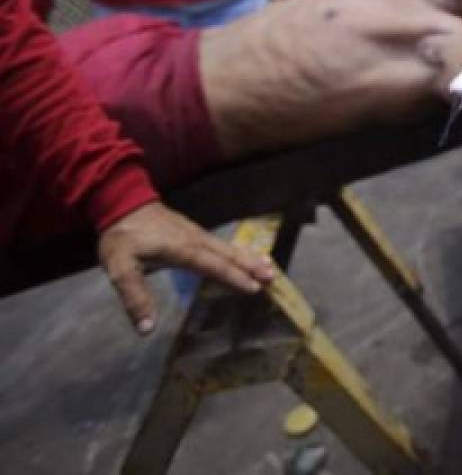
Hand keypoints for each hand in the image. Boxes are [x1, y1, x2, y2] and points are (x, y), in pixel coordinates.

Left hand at [97, 202, 274, 334]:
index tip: (254, 288)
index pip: (213, 264)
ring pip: (228, 247)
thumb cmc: (122, 237)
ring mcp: (196, 233)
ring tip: (269, 267)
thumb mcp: (119, 268)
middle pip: (228, 254)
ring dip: (249, 257)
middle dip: (251, 265)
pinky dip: (239, 251)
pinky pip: (222, 244)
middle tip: (273, 276)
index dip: (234, 277)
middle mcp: (195, 240)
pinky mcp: (193, 232)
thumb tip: (148, 329)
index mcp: (182, 249)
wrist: (122, 202)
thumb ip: (134, 297)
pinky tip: (245, 256)